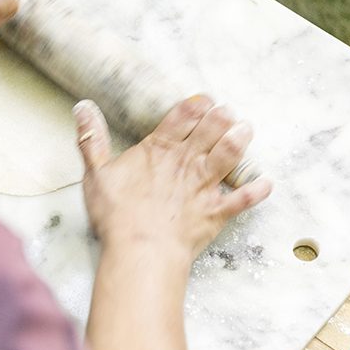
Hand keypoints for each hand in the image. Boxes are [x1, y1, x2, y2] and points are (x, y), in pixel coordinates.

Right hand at [73, 96, 271, 260]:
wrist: (141, 250)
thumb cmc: (117, 214)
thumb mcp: (95, 173)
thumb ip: (91, 139)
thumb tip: (82, 108)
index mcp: (157, 150)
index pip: (182, 117)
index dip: (196, 105)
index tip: (205, 100)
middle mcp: (184, 163)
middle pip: (210, 130)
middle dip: (222, 117)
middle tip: (228, 111)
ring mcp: (203, 187)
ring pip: (229, 155)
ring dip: (240, 141)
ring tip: (246, 129)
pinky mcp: (215, 212)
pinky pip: (242, 199)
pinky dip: (256, 191)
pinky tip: (267, 183)